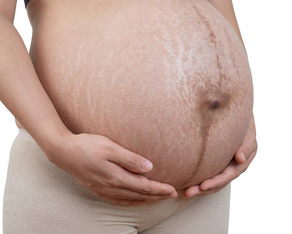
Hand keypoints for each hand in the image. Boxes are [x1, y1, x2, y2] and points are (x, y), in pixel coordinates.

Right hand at [45, 132, 176, 204]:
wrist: (63, 152)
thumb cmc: (88, 146)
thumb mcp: (110, 147)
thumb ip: (130, 159)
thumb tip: (149, 168)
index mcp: (116, 177)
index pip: (144, 186)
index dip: (159, 189)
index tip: (172, 189)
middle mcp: (111, 187)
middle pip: (139, 194)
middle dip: (157, 195)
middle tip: (171, 195)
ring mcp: (103, 190)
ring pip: (130, 198)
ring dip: (146, 199)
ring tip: (158, 198)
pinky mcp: (97, 189)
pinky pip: (118, 200)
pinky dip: (130, 202)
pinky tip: (135, 200)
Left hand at [183, 113, 256, 196]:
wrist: (237, 117)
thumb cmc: (243, 124)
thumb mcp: (248, 134)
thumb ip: (246, 146)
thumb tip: (241, 159)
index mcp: (241, 163)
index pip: (227, 176)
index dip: (215, 182)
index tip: (203, 186)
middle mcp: (232, 168)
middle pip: (217, 183)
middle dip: (203, 189)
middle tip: (188, 192)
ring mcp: (224, 166)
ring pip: (211, 181)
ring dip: (198, 188)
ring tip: (184, 191)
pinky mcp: (215, 162)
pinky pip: (206, 173)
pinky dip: (197, 179)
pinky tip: (184, 182)